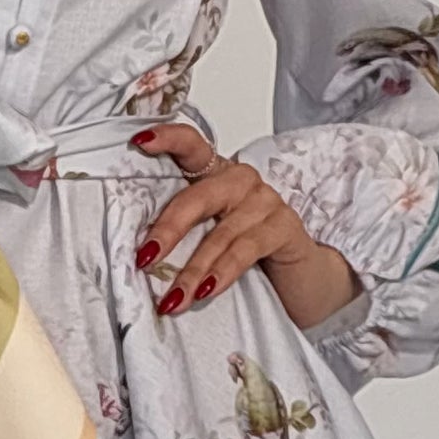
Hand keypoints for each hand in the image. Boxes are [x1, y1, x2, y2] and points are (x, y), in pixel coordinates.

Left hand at [129, 123, 361, 330]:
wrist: (300, 279)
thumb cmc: (246, 254)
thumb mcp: (208, 237)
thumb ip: (182, 234)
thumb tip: (137, 256)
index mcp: (215, 174)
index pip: (191, 145)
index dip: (167, 139)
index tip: (139, 141)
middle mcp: (240, 180)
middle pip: (199, 196)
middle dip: (169, 229)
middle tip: (144, 258)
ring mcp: (266, 201)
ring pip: (221, 233)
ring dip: (192, 270)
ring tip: (173, 299)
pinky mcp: (285, 227)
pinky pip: (246, 249)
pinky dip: (222, 273)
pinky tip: (206, 292)